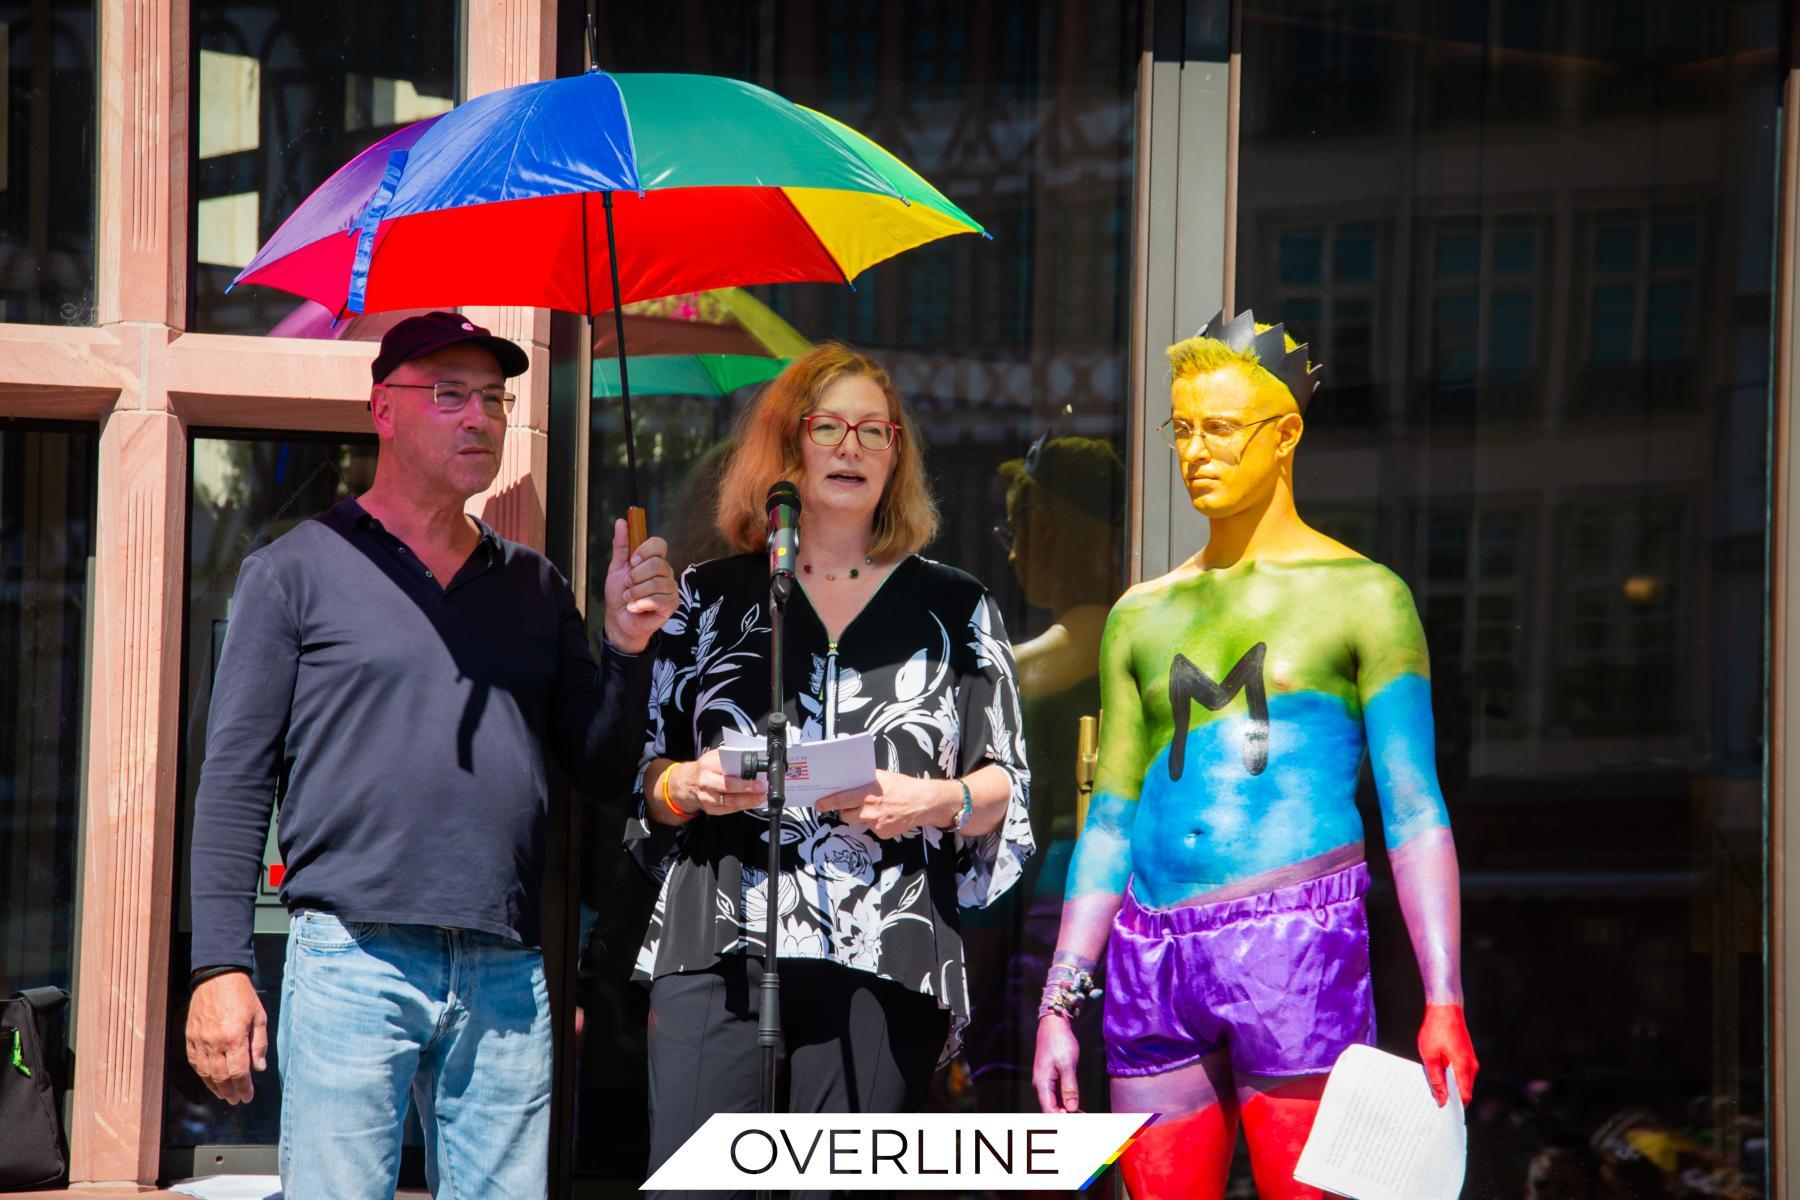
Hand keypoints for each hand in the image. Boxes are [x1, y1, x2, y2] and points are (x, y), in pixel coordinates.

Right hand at [185, 971, 267, 1104]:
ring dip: (215, 1087)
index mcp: (234, 1038)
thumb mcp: (259, 1017)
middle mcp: (214, 1042)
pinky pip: (195, 1061)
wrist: (217, 976)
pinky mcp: (190, 1036)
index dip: (244, 1087)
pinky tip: (210, 1080)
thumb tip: (259, 1068)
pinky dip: (202, 1074)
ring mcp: (200, 1040)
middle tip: (236, 1100)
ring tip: (224, 1095)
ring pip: (206, 1072)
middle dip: (230, 1091)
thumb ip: (259, 1044)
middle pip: (221, 1077)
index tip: (248, 1097)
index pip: (239, 1072)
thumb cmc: (242, 995)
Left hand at [603, 518, 676, 653]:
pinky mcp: (671, 604)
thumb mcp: (617, 568)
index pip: (659, 544)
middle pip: (657, 564)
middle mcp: (665, 573)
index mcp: (653, 561)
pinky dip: (640, 603)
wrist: (619, 621)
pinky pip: (658, 599)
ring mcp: (670, 588)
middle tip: (628, 585)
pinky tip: (635, 607)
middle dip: (636, 576)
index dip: (645, 550)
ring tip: (630, 599)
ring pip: (656, 583)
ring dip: (636, 592)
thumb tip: (621, 521)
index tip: (632, 561)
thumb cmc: (619, 595)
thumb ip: (621, 545)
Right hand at [669, 748, 766, 817]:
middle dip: (747, 788)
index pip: (726, 769)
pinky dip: (742, 806)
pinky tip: (751, 803)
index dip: (742, 773)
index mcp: (707, 765)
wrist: (685, 784)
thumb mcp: (713, 757)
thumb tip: (750, 759)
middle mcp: (705, 782)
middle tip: (761, 788)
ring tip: (761, 797)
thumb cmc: (703, 769)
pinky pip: (728, 809)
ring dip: (748, 800)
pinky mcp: (710, 809)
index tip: (757, 775)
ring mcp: (707, 797)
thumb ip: (728, 758)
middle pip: (728, 787)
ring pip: (730, 801)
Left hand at [815, 770, 955, 838]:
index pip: (841, 800)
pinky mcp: (883, 834)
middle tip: (852, 804)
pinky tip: (885, 815)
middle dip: (846, 810)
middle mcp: (869, 811)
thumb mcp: (883, 777)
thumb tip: (850, 781)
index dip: (827, 803)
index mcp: (867, 794)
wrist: (924, 803)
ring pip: (859, 822)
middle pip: (846, 815)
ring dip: (861, 816)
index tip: (819, 805)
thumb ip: (865, 780)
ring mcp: (876, 825)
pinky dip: (874, 823)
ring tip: (875, 808)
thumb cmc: (904, 787)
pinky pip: (871, 829)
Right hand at [1033, 1014, 1082, 1112]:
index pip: (1049, 1110)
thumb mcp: (1067, 1064)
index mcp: (1042, 1082)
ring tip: (1083, 1114)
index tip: (1077, 1122)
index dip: (1062, 1119)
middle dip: (1066, 1116)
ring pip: (1055, 1101)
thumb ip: (1069, 1087)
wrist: (1054, 1024)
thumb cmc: (1059, 1041)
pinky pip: (1057, 1093)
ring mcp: (1045, 1080)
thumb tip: (1071, 1107)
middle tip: (1083, 1119)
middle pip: (1051, 1108)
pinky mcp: (1051, 1076)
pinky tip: (1077, 1104)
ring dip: (1067, 1109)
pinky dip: (1066, 1100)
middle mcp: (1041, 1084)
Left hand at [1418, 1002, 1477, 1105]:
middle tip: (1434, 1098)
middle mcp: (1472, 1066)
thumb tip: (1441, 1098)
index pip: (1464, 1097)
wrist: (1446, 1008)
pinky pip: (1461, 1072)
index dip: (1455, 1106)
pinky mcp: (1467, 1055)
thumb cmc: (1436, 1029)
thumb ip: (1436, 1079)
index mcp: (1464, 1068)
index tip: (1443, 1111)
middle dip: (1451, 1096)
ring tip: (1434, 1083)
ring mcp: (1471, 1060)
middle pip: (1464, 1091)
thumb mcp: (1430, 1056)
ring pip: (1462, 1081)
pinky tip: (1439, 1072)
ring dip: (1450, 1085)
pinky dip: (1452, 1076)